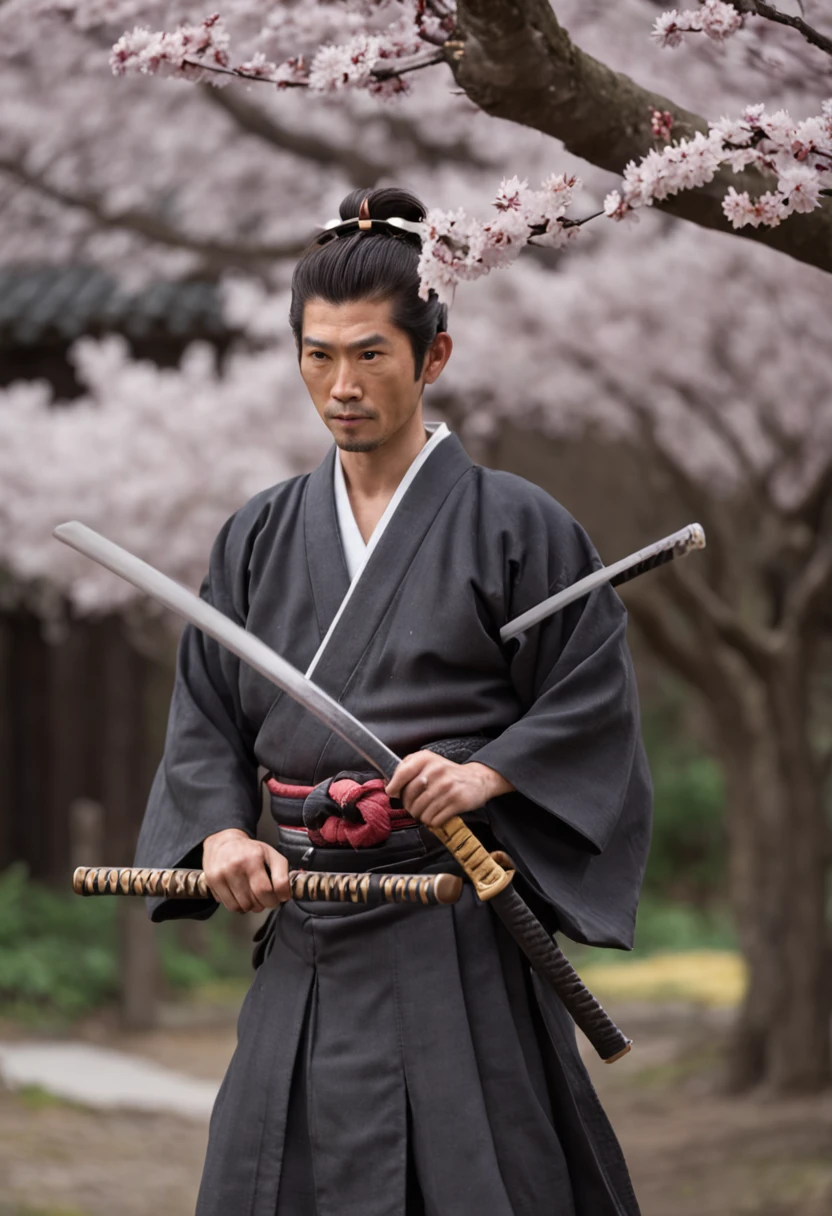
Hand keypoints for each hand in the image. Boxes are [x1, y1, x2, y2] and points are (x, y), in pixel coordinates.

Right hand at [202, 828, 290, 913]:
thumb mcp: (271, 854)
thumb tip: (286, 896)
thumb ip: (282, 874)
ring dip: (251, 906)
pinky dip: (238, 906)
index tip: (276, 899)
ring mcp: (222, 874)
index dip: (275, 900)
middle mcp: (236, 865)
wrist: (223, 842)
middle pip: (255, 901)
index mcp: (253, 857)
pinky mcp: (212, 882)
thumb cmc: (250, 850)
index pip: (266, 890)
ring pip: (243, 906)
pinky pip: (230, 906)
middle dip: (264, 904)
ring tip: (252, 896)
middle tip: (265, 898)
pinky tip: (241, 896)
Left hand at [385, 753, 513, 828]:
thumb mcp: (428, 762)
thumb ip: (407, 768)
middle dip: (409, 806)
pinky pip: (434, 820)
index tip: (393, 793)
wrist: (477, 779)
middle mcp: (436, 770)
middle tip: (415, 806)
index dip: (394, 787)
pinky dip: (433, 821)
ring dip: (421, 816)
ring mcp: (447, 786)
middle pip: (410, 798)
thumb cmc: (447, 773)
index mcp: (426, 759)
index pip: (402, 774)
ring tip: (427, 811)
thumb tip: (389, 785)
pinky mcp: (457, 801)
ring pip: (421, 812)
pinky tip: (437, 815)